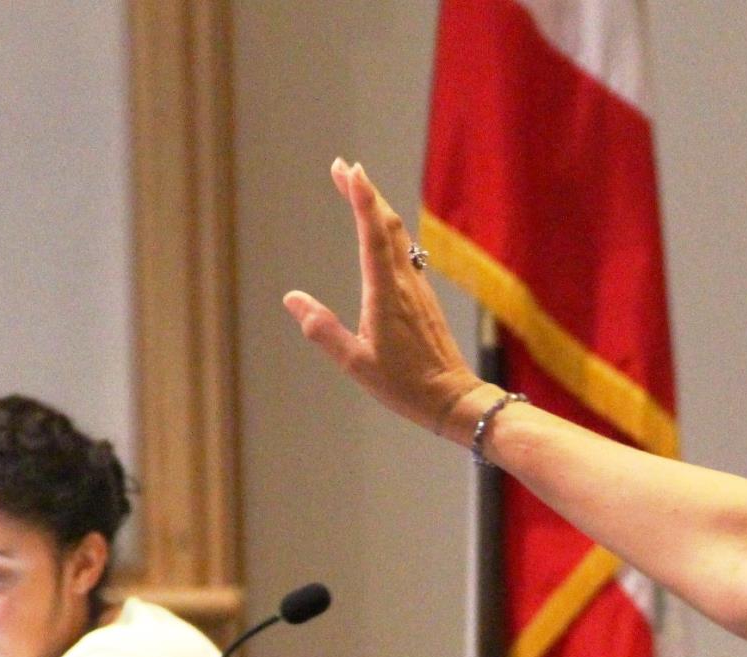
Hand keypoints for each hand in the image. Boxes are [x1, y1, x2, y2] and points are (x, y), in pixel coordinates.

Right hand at [282, 159, 497, 441]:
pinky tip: (381, 233)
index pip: (373, 234)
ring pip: (398, 236)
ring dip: (377, 209)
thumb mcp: (356, 364)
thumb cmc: (405, 386)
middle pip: (386, 224)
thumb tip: (292, 298)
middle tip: (343, 167)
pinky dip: (388, 232)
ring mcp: (418, 289)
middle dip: (365, 192)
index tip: (348, 168)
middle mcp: (405, 283)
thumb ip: (323, 330)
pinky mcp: (423, 299)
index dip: (362, 198)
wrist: (453, 399)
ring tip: (358, 189)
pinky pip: (405, 253)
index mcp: (386, 293)